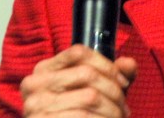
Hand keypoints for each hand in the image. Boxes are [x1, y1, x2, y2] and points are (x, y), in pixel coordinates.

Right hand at [21, 44, 137, 116]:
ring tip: (117, 117)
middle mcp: (34, 83)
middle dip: (114, 91)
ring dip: (112, 109)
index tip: (123, 81)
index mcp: (44, 70)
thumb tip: (129, 63)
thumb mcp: (92, 91)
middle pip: (87, 73)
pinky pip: (83, 116)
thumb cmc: (75, 117)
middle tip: (123, 107)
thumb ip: (111, 76)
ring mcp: (35, 105)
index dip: (107, 65)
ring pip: (90, 96)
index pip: (79, 52)